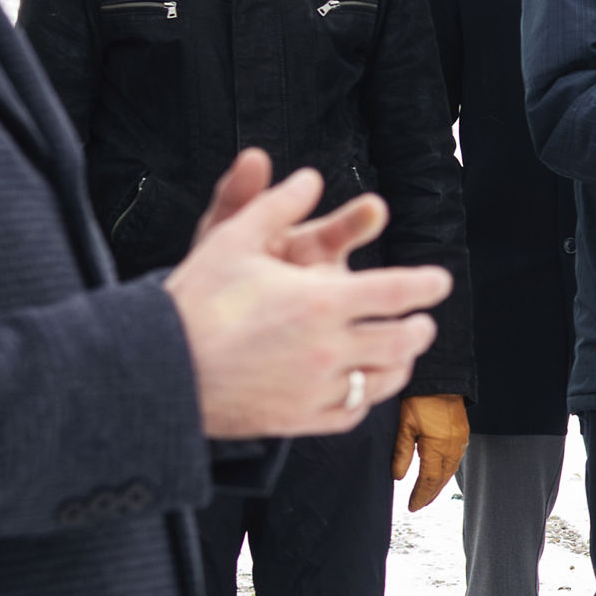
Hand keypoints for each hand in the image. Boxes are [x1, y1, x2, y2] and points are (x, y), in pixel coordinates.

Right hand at [167, 160, 450, 437]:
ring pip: (381, 381)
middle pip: (400, 341)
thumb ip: (276, 204)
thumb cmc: (193, 300)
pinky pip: (350, 412)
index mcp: (322, 301)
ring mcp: (315, 389)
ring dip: (399, 365)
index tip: (440, 282)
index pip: (397, 292)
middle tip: (423, 321)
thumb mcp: (232, 240)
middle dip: (419, 329)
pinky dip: (364, 399)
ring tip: (402, 353)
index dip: (425, 285)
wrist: (155, 369)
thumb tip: (307, 176)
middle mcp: (328, 348)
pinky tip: (362, 387)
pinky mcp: (298, 419)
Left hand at [395, 393, 471, 510]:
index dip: (421, 495)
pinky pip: (456, 459)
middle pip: (443, 479)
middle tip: (418, 505)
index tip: (412, 506)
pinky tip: (440, 473)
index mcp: (438, 446)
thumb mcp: (404, 425)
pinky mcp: (463, 434)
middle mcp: (453, 447)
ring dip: (440, 484)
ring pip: (451, 470)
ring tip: (428, 494)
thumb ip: (401, 452)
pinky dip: (447, 471)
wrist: (442, 380)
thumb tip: (397, 477)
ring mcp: (461, 440)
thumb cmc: (420, 399)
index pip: (430, 480)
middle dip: (430, 494)